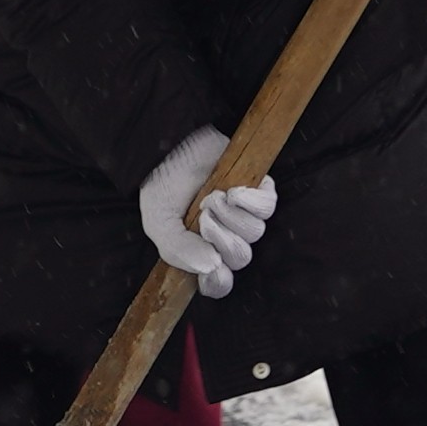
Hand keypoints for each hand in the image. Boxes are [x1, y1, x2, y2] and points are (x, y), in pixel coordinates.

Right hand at [137, 124, 276, 299]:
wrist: (171, 143)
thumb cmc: (163, 183)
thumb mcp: (158, 222)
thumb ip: (178, 249)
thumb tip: (210, 267)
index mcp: (200, 250)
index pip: (219, 282)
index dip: (218, 281)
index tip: (212, 267)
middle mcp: (225, 235)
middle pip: (240, 257)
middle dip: (222, 239)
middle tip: (203, 217)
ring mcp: (243, 213)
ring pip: (255, 233)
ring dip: (232, 217)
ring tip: (213, 197)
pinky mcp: (257, 190)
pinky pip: (268, 208)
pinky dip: (252, 202)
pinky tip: (234, 192)